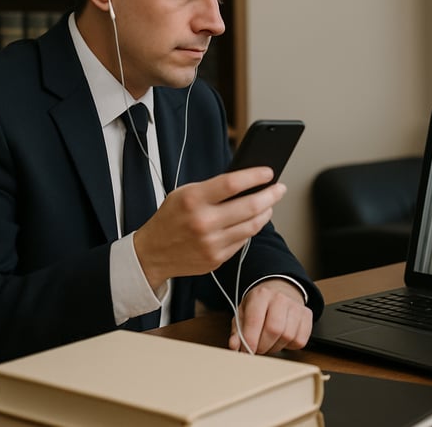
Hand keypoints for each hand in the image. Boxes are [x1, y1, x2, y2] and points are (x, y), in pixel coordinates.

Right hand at [133, 167, 284, 287]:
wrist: (151, 253)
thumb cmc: (170, 218)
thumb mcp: (183, 194)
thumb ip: (213, 188)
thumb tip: (247, 181)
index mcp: (193, 200)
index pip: (233, 183)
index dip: (255, 176)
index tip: (268, 172)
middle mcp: (203, 222)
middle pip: (250, 206)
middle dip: (271, 195)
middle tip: (280, 188)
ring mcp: (211, 243)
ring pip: (252, 226)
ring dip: (266, 212)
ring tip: (270, 203)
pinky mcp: (217, 259)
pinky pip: (243, 240)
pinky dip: (251, 228)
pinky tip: (253, 220)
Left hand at [228, 279, 312, 353]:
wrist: (280, 289)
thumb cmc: (260, 304)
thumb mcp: (243, 312)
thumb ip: (237, 330)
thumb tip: (234, 346)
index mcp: (261, 295)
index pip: (255, 321)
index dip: (250, 341)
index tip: (246, 352)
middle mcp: (280, 298)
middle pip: (274, 330)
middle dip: (263, 346)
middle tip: (257, 348)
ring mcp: (296, 306)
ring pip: (288, 337)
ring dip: (276, 347)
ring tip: (269, 342)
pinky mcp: (307, 316)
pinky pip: (300, 340)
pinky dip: (289, 345)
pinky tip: (282, 339)